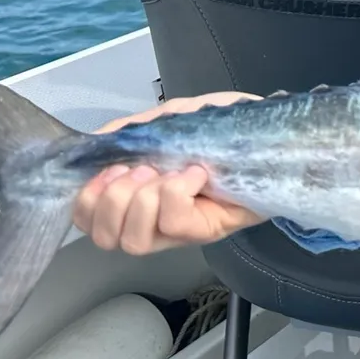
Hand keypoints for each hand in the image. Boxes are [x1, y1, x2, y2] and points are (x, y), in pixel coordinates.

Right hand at [72, 92, 266, 254]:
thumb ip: (136, 128)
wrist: (274, 135)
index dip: (86, 201)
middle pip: (106, 238)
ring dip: (141, 201)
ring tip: (163, 172)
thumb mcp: (175, 117)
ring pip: (135, 241)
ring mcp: (181, 230)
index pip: (89, 221)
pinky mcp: (208, 230)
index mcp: (137, 196)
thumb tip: (99, 139)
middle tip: (139, 169)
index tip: (105, 170)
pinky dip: (176, 192)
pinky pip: (175, 223)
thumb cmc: (225, 129)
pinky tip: (195, 173)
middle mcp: (154, 221)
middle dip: (112, 200)